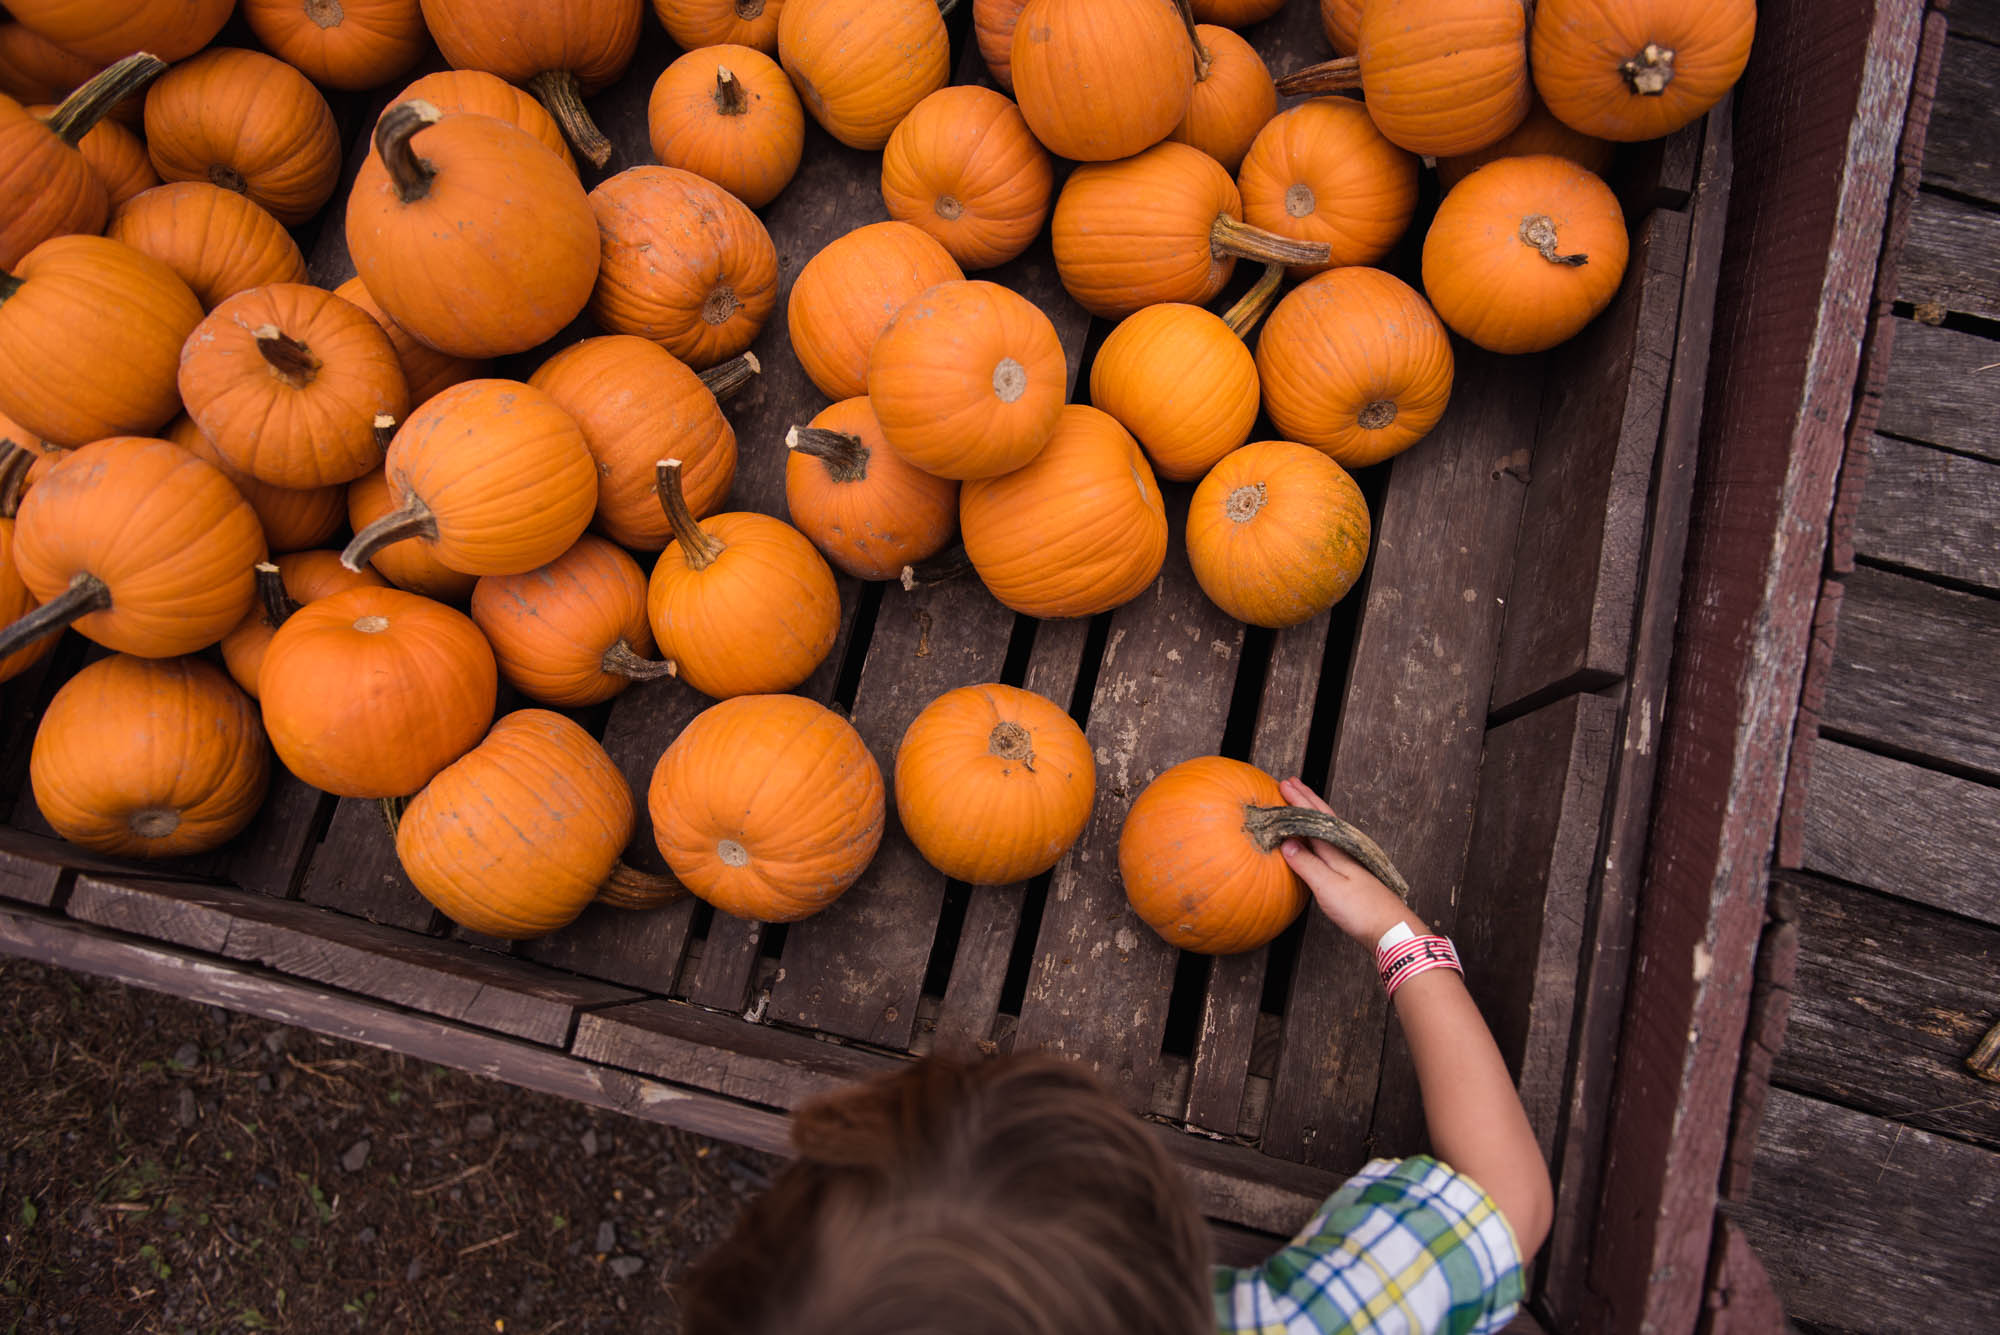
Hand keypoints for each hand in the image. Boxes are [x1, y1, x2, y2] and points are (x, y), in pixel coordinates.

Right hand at [1275, 777, 1424, 946]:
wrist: (1392, 931)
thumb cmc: (1361, 910)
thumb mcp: (1328, 887)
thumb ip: (1307, 864)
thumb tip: (1286, 842)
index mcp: (1338, 850)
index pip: (1315, 818)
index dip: (1299, 801)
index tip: (1284, 784)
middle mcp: (1345, 851)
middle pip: (1324, 819)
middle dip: (1306, 800)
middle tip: (1291, 783)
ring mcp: (1350, 863)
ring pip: (1328, 829)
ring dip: (1313, 814)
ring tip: (1301, 804)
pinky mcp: (1351, 876)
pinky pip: (1330, 844)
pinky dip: (1318, 833)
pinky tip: (1316, 840)